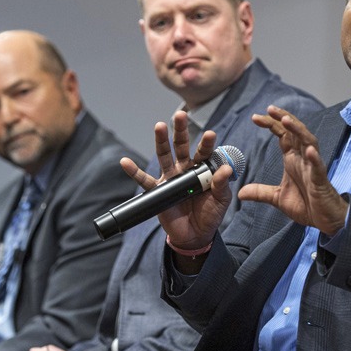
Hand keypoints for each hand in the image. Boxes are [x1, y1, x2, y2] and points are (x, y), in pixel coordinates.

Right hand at [120, 111, 233, 251]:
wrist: (196, 235)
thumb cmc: (210, 215)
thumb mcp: (221, 200)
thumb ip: (222, 184)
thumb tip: (225, 169)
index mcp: (201, 169)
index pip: (204, 152)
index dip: (206, 143)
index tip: (211, 134)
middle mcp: (184, 169)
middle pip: (181, 146)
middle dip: (181, 131)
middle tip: (180, 115)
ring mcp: (170, 178)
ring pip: (164, 156)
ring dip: (160, 141)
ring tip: (159, 126)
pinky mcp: (158, 191)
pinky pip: (144, 181)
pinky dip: (133, 172)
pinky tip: (125, 162)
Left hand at [238, 105, 347, 235]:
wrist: (324, 220)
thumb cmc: (306, 205)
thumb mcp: (277, 198)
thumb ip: (260, 192)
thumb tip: (240, 193)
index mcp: (293, 159)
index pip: (282, 135)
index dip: (271, 124)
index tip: (255, 117)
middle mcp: (303, 158)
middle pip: (294, 132)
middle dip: (283, 119)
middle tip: (269, 109)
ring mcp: (313, 167)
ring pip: (308, 142)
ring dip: (298, 130)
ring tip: (286, 120)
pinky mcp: (320, 180)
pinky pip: (318, 166)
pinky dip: (314, 158)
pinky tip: (309, 150)